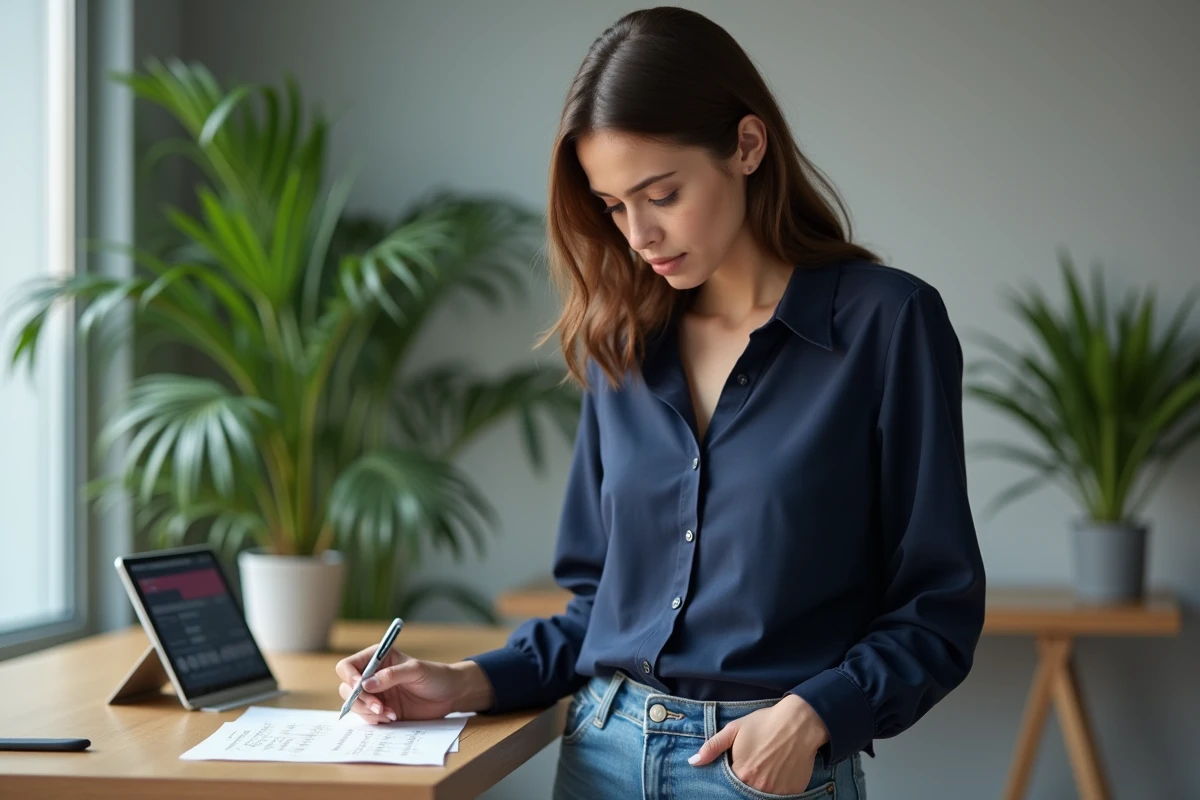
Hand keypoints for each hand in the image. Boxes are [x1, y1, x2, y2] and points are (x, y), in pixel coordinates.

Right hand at [334, 644, 486, 723]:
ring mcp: (375, 694)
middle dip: (361, 700)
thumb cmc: (435, 675)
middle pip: (347, 688)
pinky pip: (366, 717)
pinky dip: (375, 720)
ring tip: (391, 714)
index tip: (361, 688)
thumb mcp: (416, 671)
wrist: (450, 694)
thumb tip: (366, 684)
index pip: (348, 666)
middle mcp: (371, 676)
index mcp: (377, 658)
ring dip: (369, 712)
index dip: (350, 677)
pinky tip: (392, 717)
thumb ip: (392, 675)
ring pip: (354, 705)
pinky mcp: (381, 710)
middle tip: (380, 707)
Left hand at [687, 694, 829, 795]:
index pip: (729, 786)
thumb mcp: (734, 729)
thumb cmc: (765, 723)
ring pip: (763, 795)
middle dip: (746, 783)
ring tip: (766, 769)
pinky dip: (778, 788)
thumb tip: (693, 762)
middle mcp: (758, 786)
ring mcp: (777, 792)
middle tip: (753, 766)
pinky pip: (780, 796)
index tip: (737, 770)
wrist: (799, 722)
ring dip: (761, 786)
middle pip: (745, 791)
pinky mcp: (793, 792)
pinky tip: (779, 773)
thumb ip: (712, 747)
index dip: (732, 778)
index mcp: (741, 773)